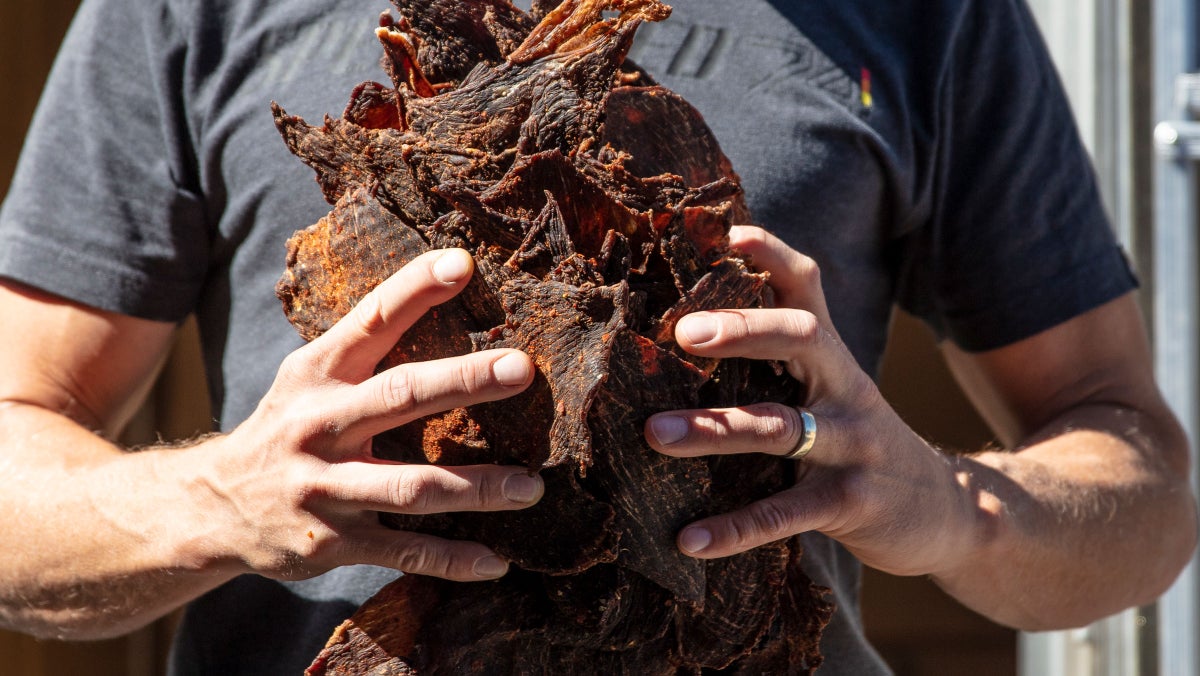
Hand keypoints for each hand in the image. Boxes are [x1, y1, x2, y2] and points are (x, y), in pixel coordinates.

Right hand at [204, 249, 543, 581]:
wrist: (212, 507)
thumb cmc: (288, 426)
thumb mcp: (311, 378)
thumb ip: (368, 347)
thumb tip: (448, 292)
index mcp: (317, 374)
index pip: (370, 320)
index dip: (415, 289)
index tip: (464, 263)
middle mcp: (319, 426)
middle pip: (399, 397)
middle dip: (463, 381)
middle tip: (521, 368)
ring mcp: (324, 488)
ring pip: (411, 487)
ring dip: (477, 487)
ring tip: (532, 486)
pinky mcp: (333, 543)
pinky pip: (403, 552)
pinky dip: (452, 560)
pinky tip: (496, 561)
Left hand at [644, 226, 974, 577]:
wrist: (950, 513)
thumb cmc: (861, 442)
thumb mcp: (834, 392)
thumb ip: (782, 362)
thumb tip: (695, 324)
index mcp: (833, 357)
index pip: (807, 287)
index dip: (772, 255)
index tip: (728, 234)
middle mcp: (845, 390)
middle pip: (801, 338)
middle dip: (744, 328)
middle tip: (683, 331)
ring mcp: (852, 446)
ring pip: (780, 427)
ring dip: (714, 429)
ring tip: (653, 434)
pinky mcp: (851, 503)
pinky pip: (783, 515)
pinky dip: (733, 529)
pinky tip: (688, 540)